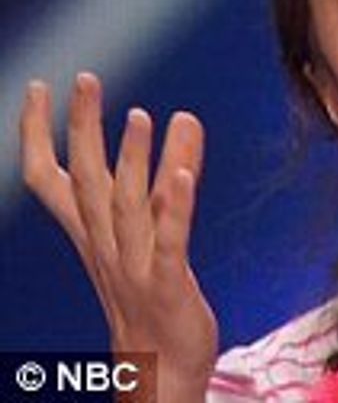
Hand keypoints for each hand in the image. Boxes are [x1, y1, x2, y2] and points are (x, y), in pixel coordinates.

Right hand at [19, 73, 216, 401]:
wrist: (160, 368)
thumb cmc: (153, 292)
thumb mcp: (157, 226)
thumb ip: (169, 173)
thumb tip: (182, 117)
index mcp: (92, 234)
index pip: (53, 180)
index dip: (43, 135)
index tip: (42, 88)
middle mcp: (105, 246)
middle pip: (86, 182)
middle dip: (82, 130)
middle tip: (86, 79)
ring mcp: (134, 266)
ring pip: (126, 209)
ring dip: (132, 162)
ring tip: (140, 116)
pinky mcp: (168, 284)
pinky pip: (170, 243)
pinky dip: (177, 209)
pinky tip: (185, 176)